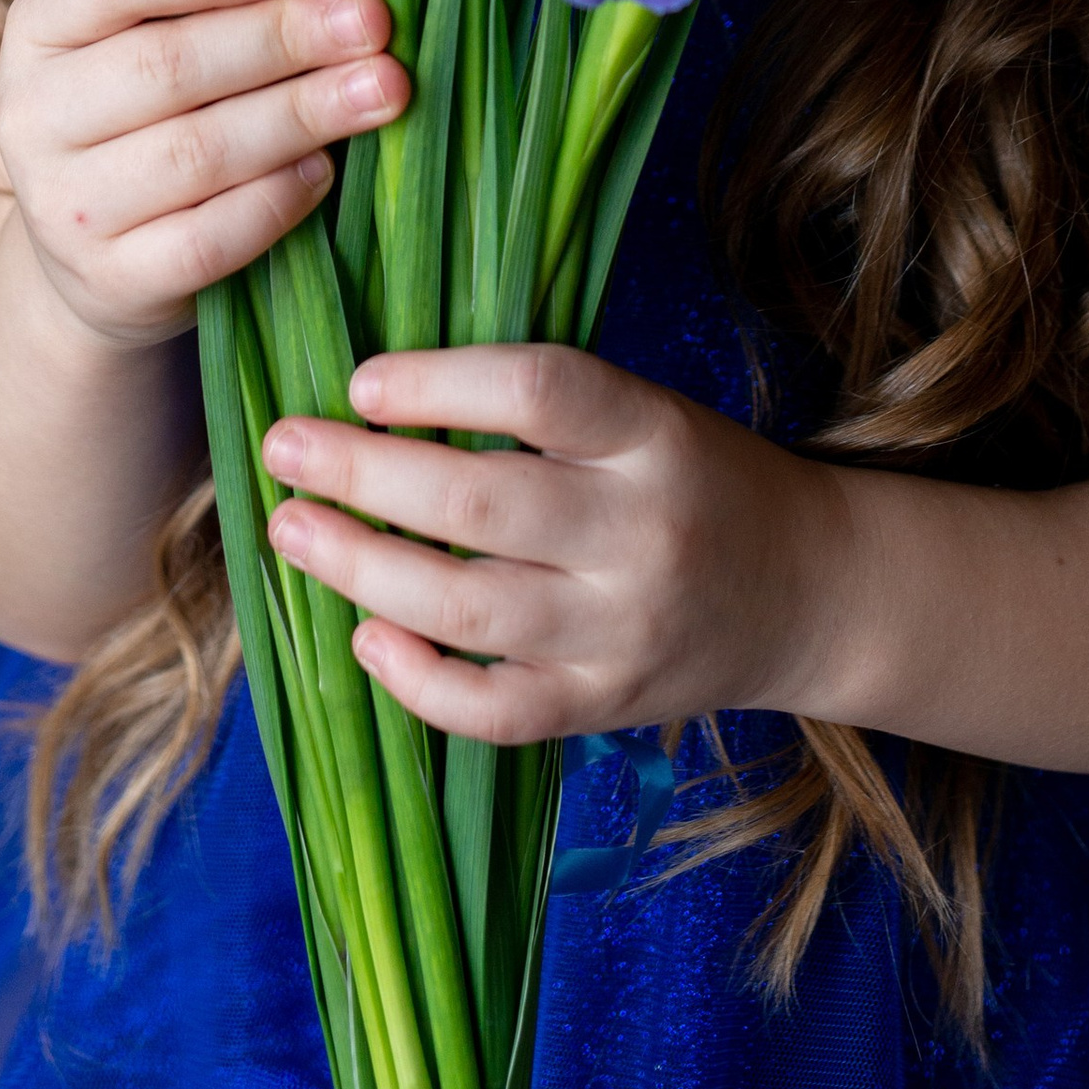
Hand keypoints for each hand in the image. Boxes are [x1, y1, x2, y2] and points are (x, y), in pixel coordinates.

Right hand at [0, 0, 407, 347]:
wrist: (100, 255)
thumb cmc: (149, 112)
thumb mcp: (149, 37)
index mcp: (40, 27)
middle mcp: (33, 114)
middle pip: (167, 65)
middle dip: (283, 39)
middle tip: (372, 24)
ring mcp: (63, 207)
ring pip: (194, 152)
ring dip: (299, 114)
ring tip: (380, 90)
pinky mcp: (109, 280)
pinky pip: (205, 240)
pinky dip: (274, 200)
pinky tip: (324, 170)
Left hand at [260, 345, 844, 741]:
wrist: (804, 590)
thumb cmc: (694, 477)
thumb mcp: (646, 412)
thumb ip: (542, 406)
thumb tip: (377, 394)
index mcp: (654, 433)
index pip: (541, 389)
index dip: (439, 382)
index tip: (358, 380)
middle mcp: (641, 531)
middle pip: (482, 504)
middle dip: (363, 474)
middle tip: (284, 449)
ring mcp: (621, 630)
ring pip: (469, 607)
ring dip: (362, 568)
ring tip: (292, 532)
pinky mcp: (603, 705)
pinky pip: (494, 709)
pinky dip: (417, 680)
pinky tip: (363, 637)